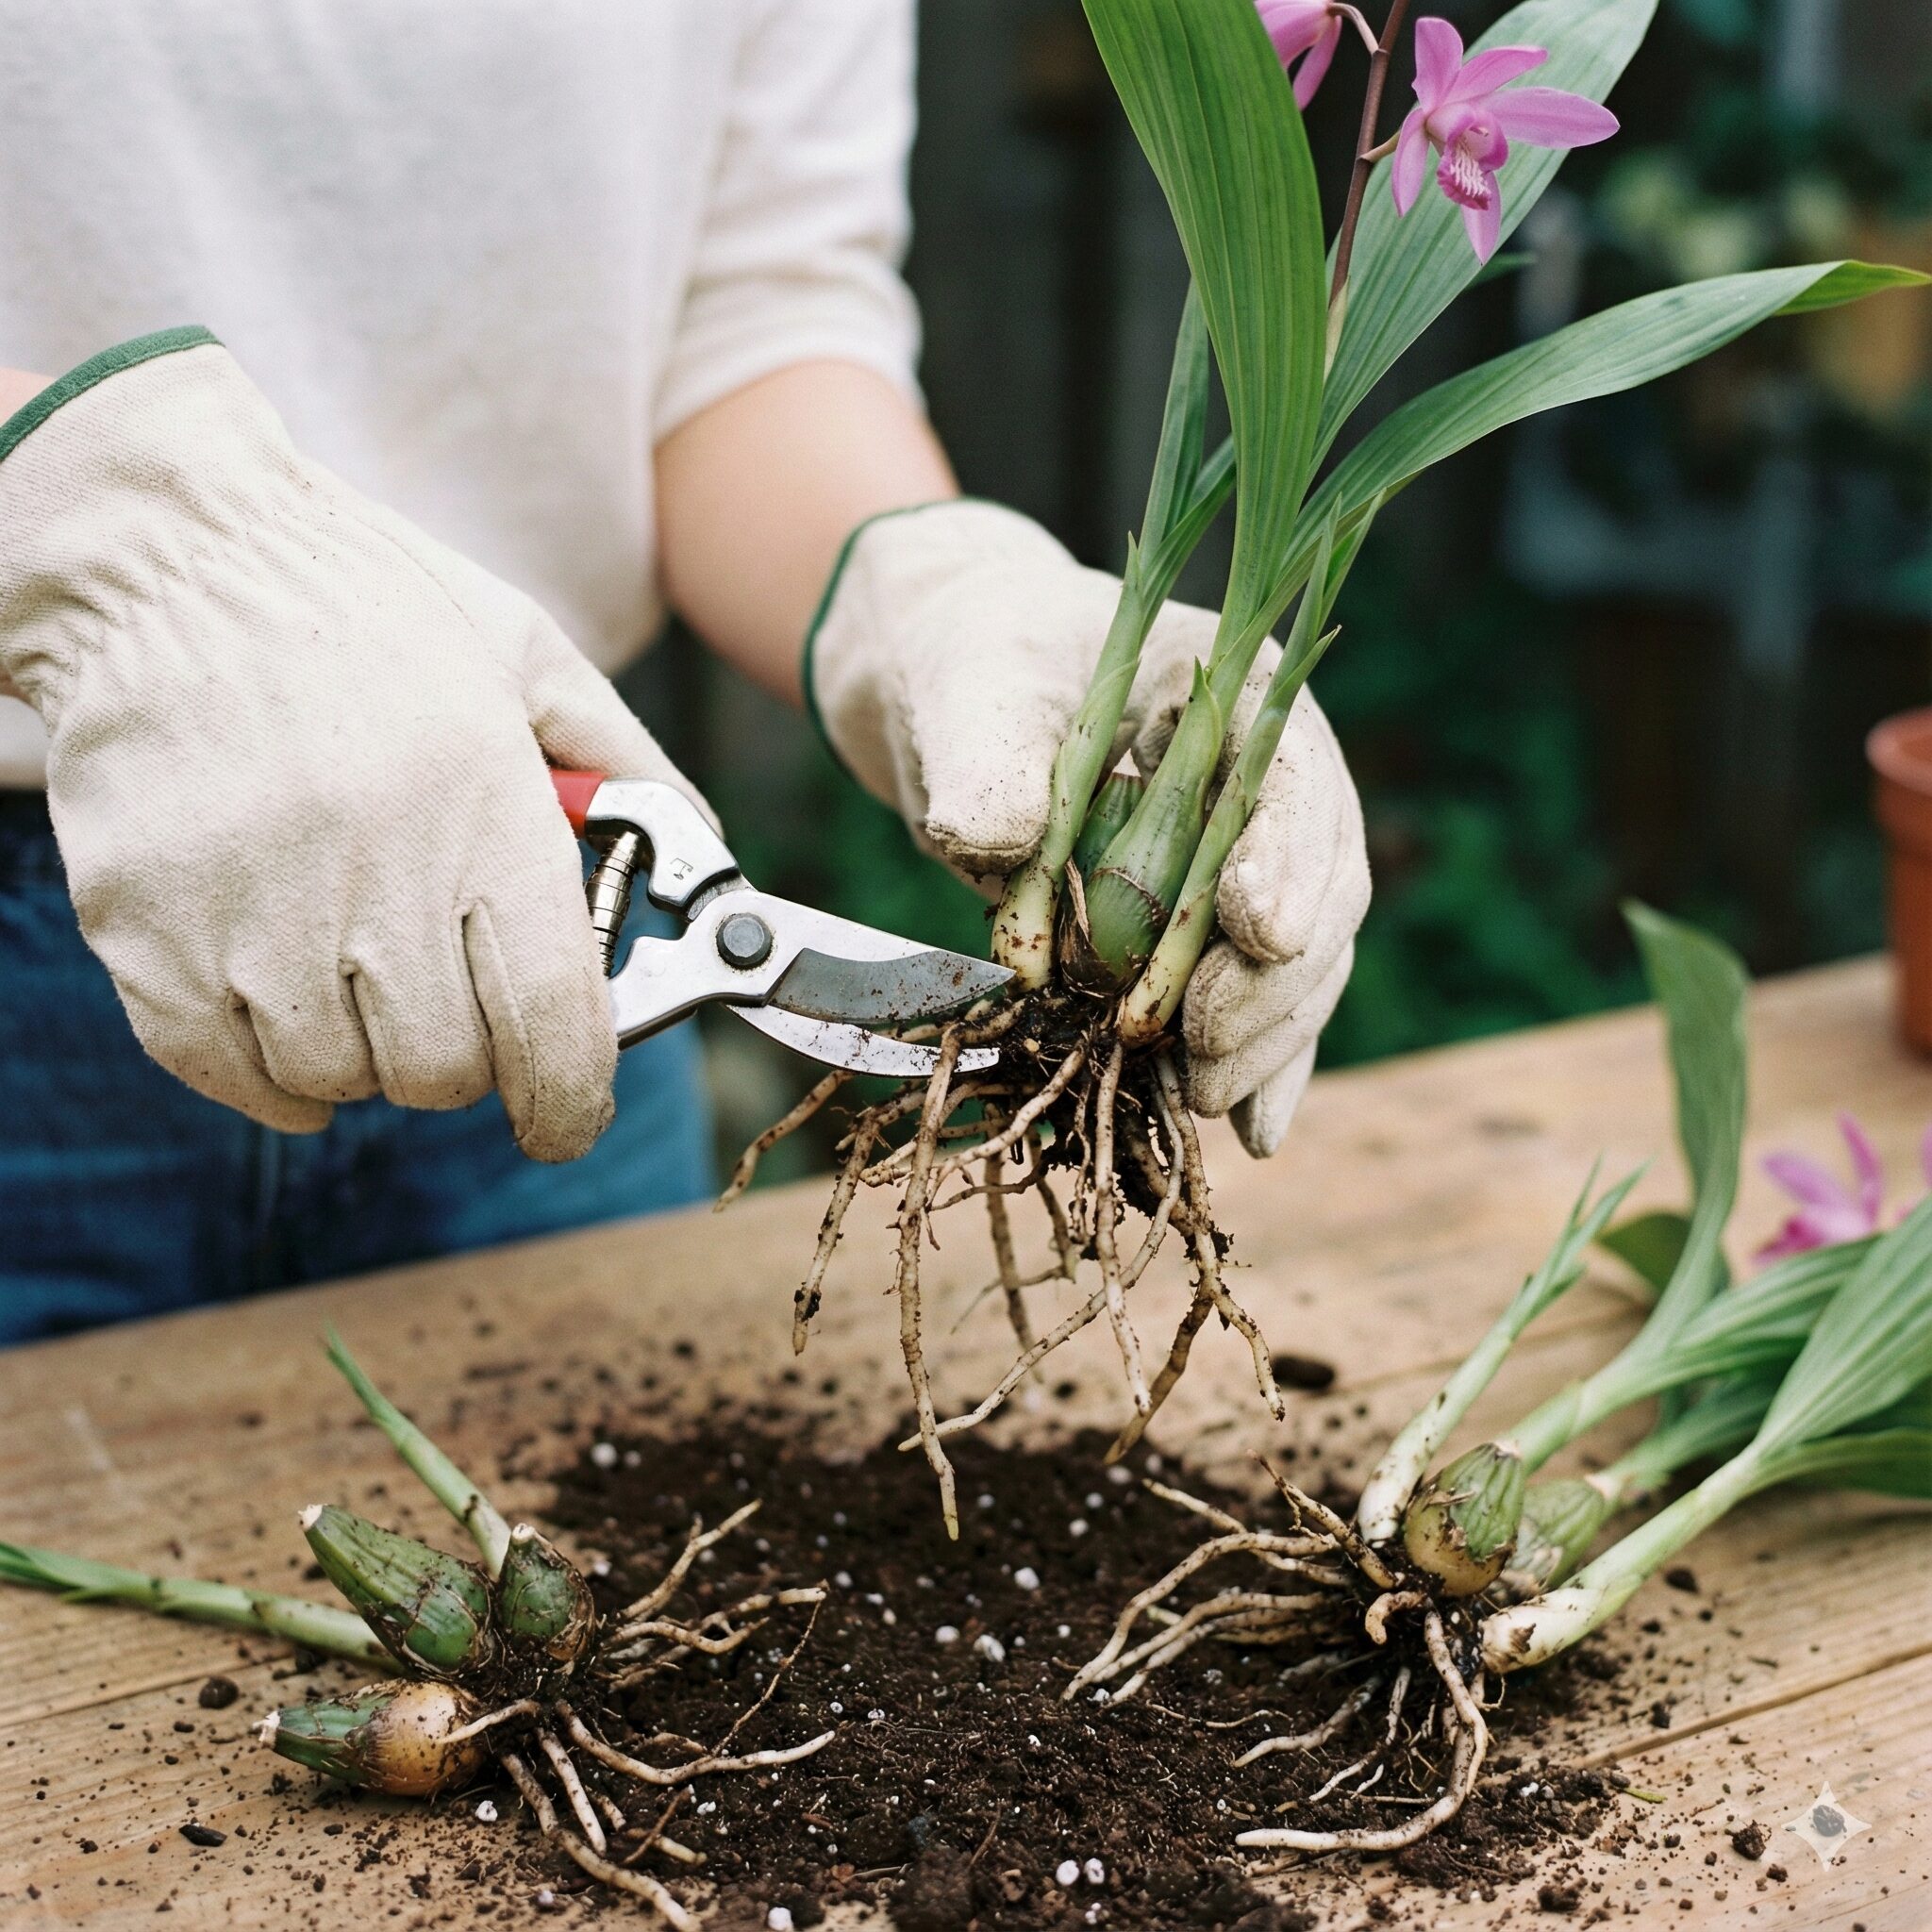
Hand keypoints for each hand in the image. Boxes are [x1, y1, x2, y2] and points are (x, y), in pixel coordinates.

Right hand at [0, 330, 696, 1159]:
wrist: (168, 556)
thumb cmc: (366, 603)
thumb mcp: (530, 659)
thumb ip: (634, 769)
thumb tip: (715, 866)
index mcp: (484, 814)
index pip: (551, 1025)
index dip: (571, 1098)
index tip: (569, 1112)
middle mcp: (371, 877)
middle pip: (445, 1071)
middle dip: (468, 1054)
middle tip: (450, 986)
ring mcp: (246, 913)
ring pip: (339, 1080)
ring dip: (365, 1052)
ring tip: (356, 962)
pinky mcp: (145, 932)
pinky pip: (228, 1073)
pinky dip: (270, 1075)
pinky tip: (288, 1015)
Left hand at [807, 500, 1368, 1155]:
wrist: (955, 709)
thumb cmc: (970, 674)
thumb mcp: (964, 698)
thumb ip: (982, 762)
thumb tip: (990, 838)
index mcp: (1231, 690)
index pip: (1291, 776)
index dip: (1288, 857)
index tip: (1259, 934)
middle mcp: (1264, 778)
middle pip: (1318, 882)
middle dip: (1272, 978)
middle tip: (1205, 1047)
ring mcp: (1246, 858)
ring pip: (1298, 959)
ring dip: (1263, 1039)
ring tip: (1204, 1102)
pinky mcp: (1208, 929)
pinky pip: (1254, 1002)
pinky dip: (1255, 1067)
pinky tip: (1250, 1131)